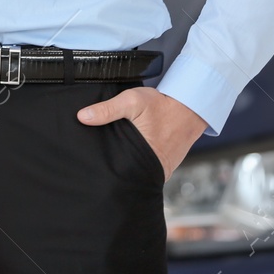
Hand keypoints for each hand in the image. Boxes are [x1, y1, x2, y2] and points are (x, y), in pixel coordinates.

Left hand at [77, 87, 207, 180]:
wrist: (191, 111)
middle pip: (118, 171)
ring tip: (104, 154)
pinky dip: (133, 161)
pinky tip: (124, 153)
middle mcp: (145, 169)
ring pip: (130, 171)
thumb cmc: (162, 106)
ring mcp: (155, 172)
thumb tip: (82, 117)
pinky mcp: (159, 169)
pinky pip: (141, 168)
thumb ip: (108, 109)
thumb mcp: (132, 101)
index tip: (82, 156)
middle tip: (90, 155)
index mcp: (135, 156)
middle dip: (106, 164)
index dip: (95, 163)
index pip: (109, 167)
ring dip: (120, 163)